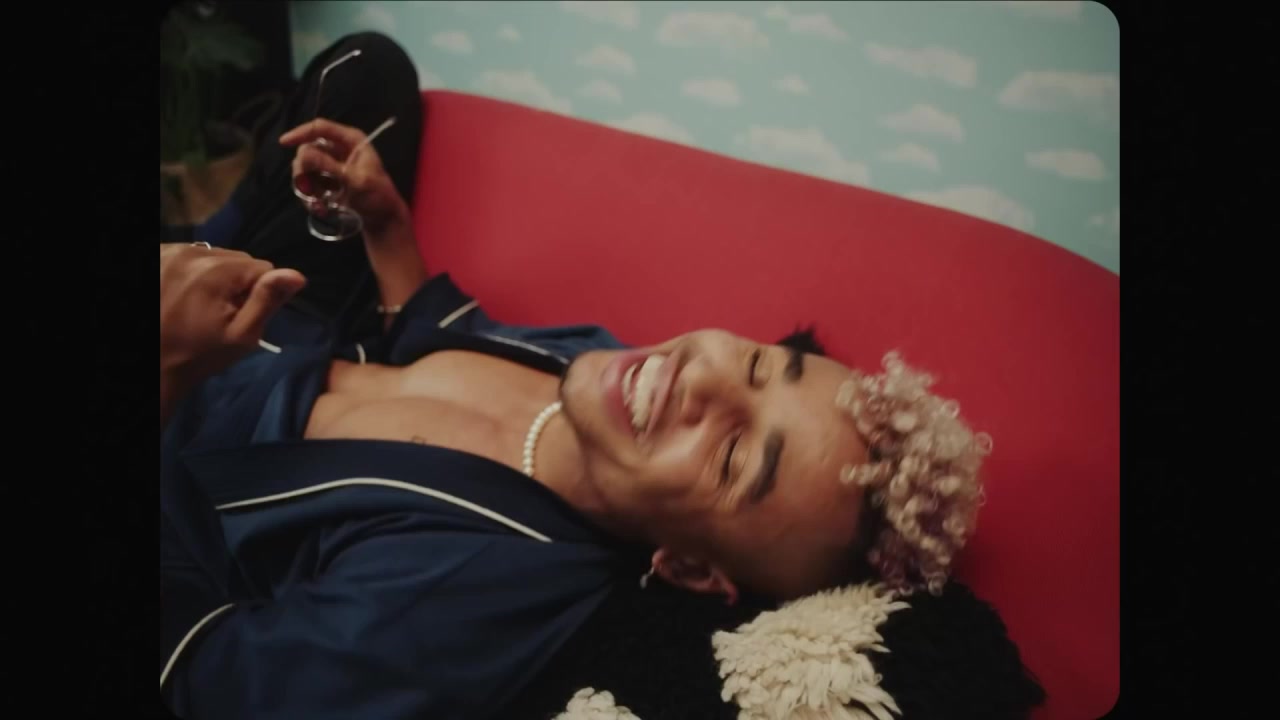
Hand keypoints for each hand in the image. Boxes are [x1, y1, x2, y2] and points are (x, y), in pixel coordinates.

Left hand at [160, 243, 305, 388]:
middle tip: (220, 311)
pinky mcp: (157, 255)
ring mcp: (168, 251)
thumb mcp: (242, 335)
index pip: (262, 267)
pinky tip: (183, 293)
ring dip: (214, 275)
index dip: (257, 293)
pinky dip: (192, 271)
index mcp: (215, 270)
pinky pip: (191, 256)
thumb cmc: (200, 354)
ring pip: (214, 255)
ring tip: (199, 303)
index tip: (238, 314)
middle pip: (236, 258)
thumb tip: (297, 275)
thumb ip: (268, 301)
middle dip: (236, 281)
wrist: (154, 365)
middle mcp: (190, 251)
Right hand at [280, 118, 408, 234]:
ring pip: (305, 167)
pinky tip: (320, 208)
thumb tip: (304, 154)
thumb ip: (330, 166)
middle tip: (309, 189)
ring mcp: (331, 164)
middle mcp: (339, 149)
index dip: (301, 132)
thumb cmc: (378, 196)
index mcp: (351, 141)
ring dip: (307, 186)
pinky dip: (310, 196)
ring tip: (319, 202)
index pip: (320, 128)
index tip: (284, 142)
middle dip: (304, 170)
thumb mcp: (356, 180)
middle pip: (307, 149)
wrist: (383, 219)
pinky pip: (308, 182)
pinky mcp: (327, 180)